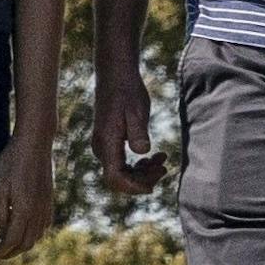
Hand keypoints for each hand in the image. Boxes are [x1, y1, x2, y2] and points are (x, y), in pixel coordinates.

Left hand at [0, 144, 61, 258]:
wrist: (35, 143)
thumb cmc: (12, 161)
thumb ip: (0, 213)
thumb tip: (2, 235)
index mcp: (24, 210)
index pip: (11, 242)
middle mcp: (38, 212)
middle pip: (25, 244)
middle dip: (10, 253)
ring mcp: (46, 207)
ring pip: (36, 237)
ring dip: (22, 245)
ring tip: (7, 244)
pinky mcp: (50, 200)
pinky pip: (44, 226)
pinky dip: (34, 234)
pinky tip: (24, 230)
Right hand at [93, 40, 156, 198]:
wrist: (116, 76)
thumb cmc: (127, 91)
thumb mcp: (137, 111)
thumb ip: (138, 133)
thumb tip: (143, 152)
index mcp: (106, 143)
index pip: (115, 178)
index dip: (133, 187)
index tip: (152, 187)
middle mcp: (101, 148)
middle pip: (119, 178)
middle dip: (142, 179)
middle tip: (163, 168)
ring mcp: (104, 146)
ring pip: (122, 172)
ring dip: (142, 172)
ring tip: (162, 160)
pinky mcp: (110, 142)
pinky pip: (122, 162)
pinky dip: (138, 164)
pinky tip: (153, 156)